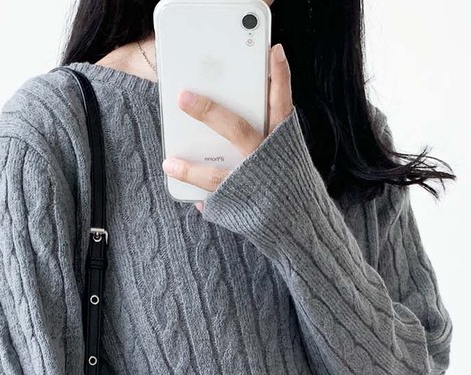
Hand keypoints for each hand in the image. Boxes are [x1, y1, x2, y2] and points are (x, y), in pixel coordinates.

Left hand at [161, 42, 293, 212]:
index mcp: (282, 141)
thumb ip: (263, 130)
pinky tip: (182, 186)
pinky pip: (213, 198)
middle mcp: (267, 159)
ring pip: (216, 175)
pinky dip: (198, 194)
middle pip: (237, 130)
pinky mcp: (241, 205)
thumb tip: (232, 106)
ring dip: (191, 169)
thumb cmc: (285, 180)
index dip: (279, 77)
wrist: (302, 227)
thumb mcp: (283, 151)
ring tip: (168, 163)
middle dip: (209, 112)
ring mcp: (253, 183)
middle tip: (184, 96)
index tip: (273, 51)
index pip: (281, 103)